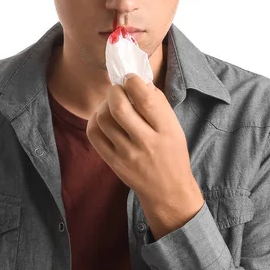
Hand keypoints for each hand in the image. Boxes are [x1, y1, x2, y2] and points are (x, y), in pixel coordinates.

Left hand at [86, 73, 203, 238]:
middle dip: (114, 90)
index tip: (130, 78)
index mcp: (166, 130)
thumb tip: (137, 80)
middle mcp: (146, 142)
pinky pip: (94, 135)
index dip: (133, 81)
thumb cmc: (172, 154)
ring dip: (104, 104)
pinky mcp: (113, 162)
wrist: (167, 191)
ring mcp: (127, 154)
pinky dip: (94, 120)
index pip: (145, 99)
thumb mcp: (174, 127)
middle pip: (119, 107)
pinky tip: (103, 118)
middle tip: (118, 89)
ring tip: (111, 104)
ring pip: (103, 119)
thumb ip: (158, 103)